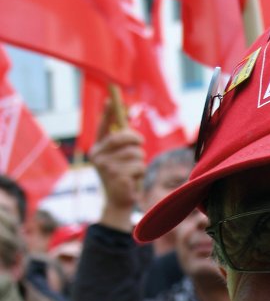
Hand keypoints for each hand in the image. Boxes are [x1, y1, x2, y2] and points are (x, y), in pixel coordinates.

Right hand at [89, 99, 145, 231]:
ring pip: (135, 153)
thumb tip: (127, 126)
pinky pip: (139, 166)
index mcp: (96, 149)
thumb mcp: (118, 158)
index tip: (111, 98)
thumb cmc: (121, 177)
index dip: (107, 113)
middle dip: (136, 139)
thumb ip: (120, 144)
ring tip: (133, 170)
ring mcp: (106, 167)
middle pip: (122, 137)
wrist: (117, 202)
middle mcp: (98, 156)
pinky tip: (133, 180)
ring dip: (140, 161)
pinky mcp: (117, 177)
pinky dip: (140, 172)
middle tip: (141, 143)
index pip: (102, 128)